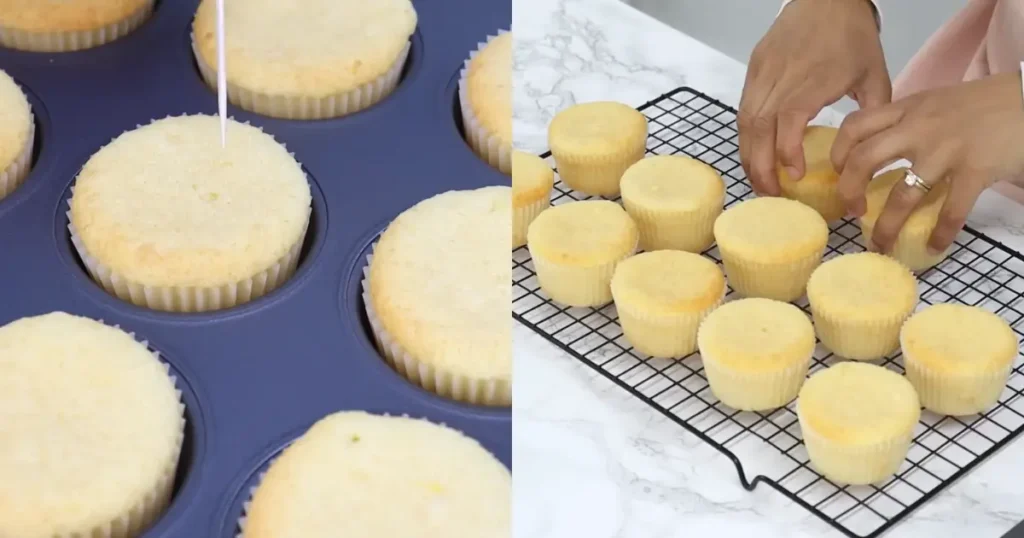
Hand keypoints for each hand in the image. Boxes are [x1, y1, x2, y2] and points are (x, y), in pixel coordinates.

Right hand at [739, 0, 888, 195]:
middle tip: (771, 194)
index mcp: (814, 79)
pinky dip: (746, 135)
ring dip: (748, 154)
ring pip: (745, 120)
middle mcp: (783, 77)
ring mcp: (763, 72)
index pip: (789, 119)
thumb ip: (872, 116)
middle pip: (758, 127)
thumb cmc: (853, 36)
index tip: (794, 175)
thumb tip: (864, 154)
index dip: (786, 151)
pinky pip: (744, 108)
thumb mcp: (876, 75)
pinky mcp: (754, 69)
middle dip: (760, 165)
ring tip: (758, 180)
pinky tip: (754, 153)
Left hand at [832, 73, 1023, 253]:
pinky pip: (951, 209)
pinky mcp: (975, 169)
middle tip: (853, 210)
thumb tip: (876, 151)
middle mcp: (920, 128)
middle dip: (849, 191)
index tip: (838, 173)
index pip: (855, 126)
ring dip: (887, 226)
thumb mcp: (934, 102)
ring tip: (881, 244)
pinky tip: (935, 247)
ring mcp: (946, 150)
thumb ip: (906, 121)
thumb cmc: (981, 104)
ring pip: (903, 194)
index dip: (838, 152)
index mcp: (907, 108)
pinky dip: (940, 233)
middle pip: (864, 160)